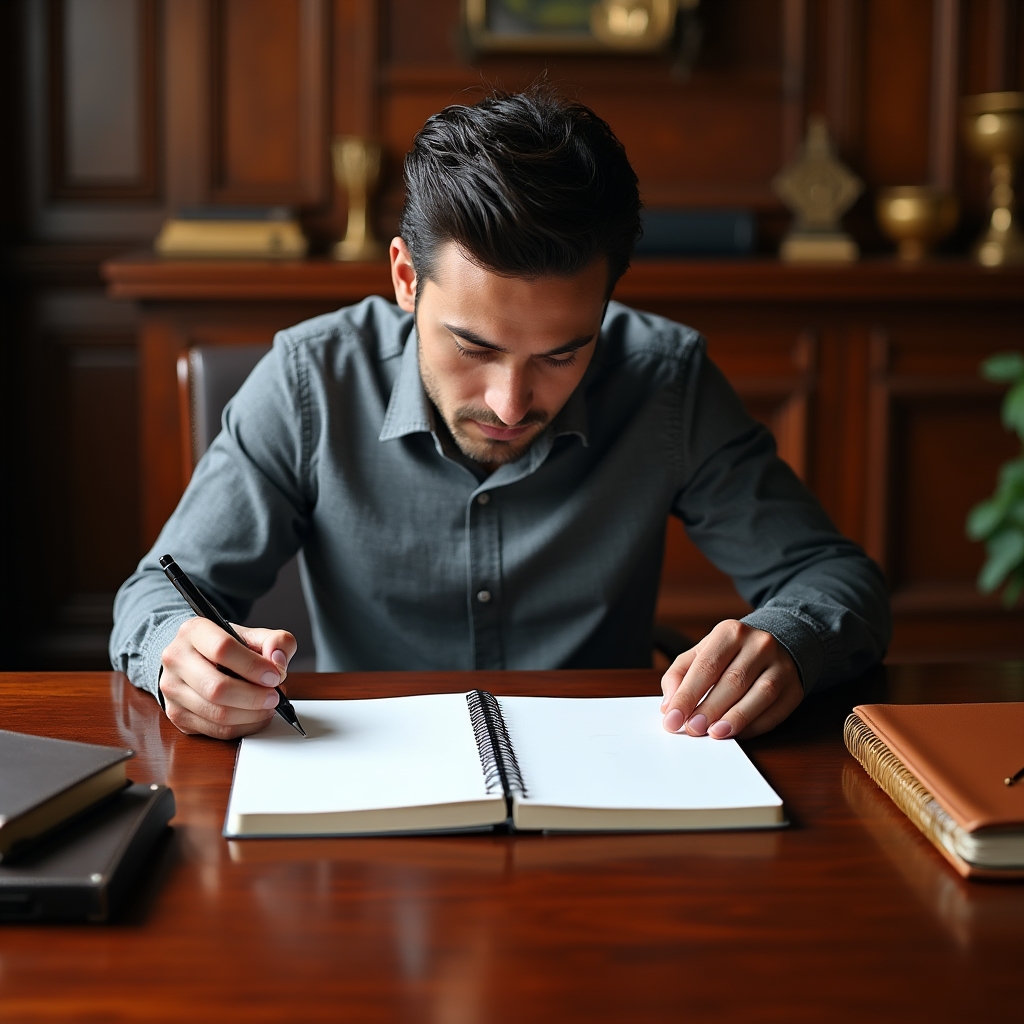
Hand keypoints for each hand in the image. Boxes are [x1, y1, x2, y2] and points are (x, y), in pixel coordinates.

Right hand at [159, 619, 296, 739]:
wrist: (196, 657)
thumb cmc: (226, 647)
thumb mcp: (253, 635)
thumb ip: (276, 641)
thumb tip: (278, 661)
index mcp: (194, 632)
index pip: (222, 649)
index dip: (253, 666)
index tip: (274, 675)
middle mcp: (176, 659)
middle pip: (217, 688)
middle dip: (254, 697)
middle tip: (274, 697)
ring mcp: (172, 689)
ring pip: (216, 713)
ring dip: (251, 715)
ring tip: (268, 706)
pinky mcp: (176, 714)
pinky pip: (215, 730)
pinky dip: (243, 727)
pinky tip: (255, 717)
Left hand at [660, 620, 802, 738]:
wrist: (777, 643)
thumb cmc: (731, 653)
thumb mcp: (701, 653)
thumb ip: (680, 675)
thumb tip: (669, 705)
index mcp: (730, 632)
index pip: (706, 666)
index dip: (688, 695)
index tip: (672, 718)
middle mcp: (759, 644)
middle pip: (733, 681)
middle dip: (709, 708)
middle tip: (691, 729)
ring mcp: (781, 665)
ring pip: (760, 694)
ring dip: (735, 718)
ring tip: (715, 733)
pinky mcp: (795, 687)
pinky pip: (776, 710)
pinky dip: (755, 725)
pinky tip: (736, 733)